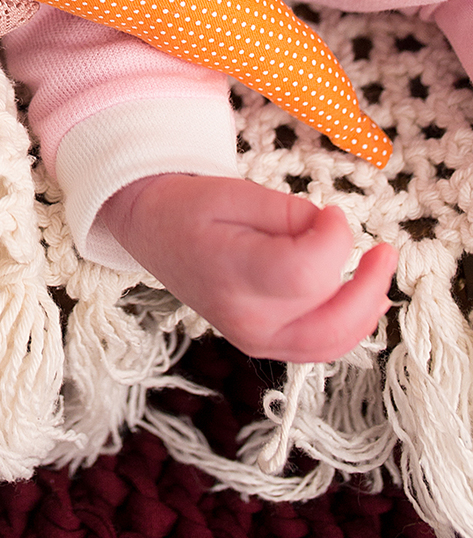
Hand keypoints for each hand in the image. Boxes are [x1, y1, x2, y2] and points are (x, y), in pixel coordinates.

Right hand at [101, 173, 395, 361]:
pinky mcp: (266, 345)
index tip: (333, 213)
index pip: (304, 276)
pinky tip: (367, 297)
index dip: (334, 243)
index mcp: (231, 275)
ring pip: (332, 343)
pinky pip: (321, 347)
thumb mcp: (234, 190)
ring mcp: (256, 341)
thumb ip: (288, 213)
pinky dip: (351, 324)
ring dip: (366, 308)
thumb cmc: (191, 206)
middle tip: (383, 249)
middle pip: (329, 320)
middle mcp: (246, 320)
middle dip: (368, 285)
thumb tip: (331, 231)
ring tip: (380, 269)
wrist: (154, 232)